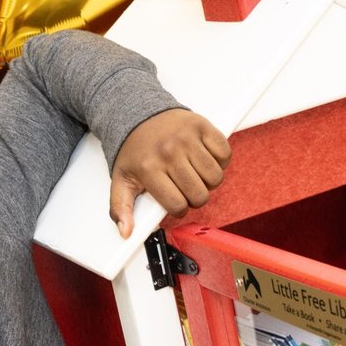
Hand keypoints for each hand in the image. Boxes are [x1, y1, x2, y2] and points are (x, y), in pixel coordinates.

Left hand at [109, 109, 230, 236]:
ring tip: (196, 172)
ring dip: (209, 180)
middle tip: (186, 187)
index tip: (176, 201)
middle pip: (200, 194)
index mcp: (149, 168)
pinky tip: (206, 158)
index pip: (177, 205)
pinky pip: (225, 153)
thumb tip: (126, 232)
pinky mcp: (201, 126)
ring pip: (215, 177)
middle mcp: (168, 153)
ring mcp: (187, 138)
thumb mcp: (121, 178)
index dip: (179, 209)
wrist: (139, 113)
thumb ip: (121, 207)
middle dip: (195, 196)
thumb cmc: (135, 149)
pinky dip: (220, 160)